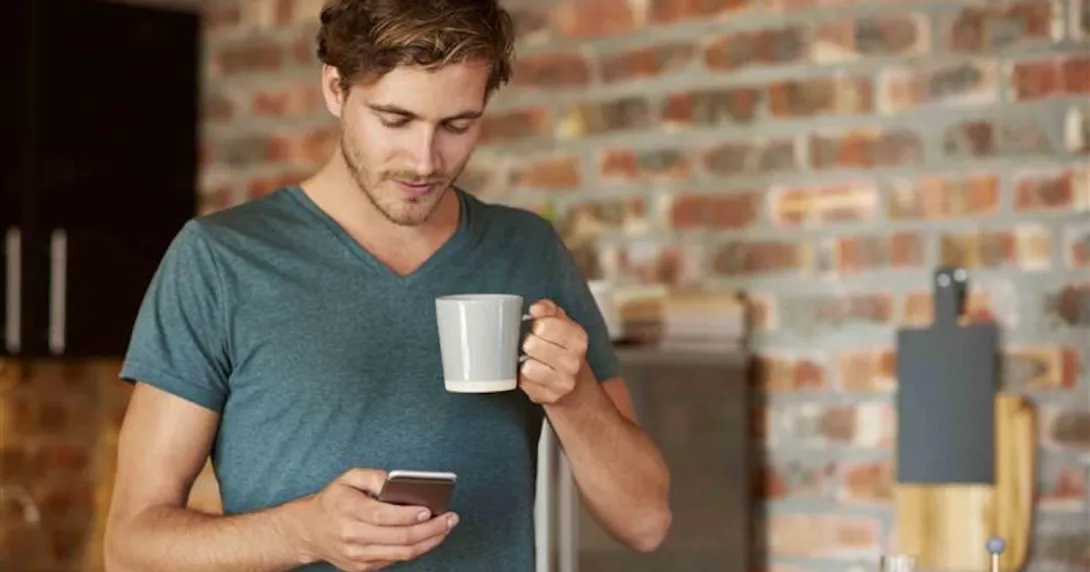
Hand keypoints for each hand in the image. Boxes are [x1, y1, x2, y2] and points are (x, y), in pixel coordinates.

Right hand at [296, 468, 457, 570]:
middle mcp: (351, 536)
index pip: (382, 516)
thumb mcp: (348, 477)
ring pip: (401, 553)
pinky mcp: (362, 567)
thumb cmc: (334, 500)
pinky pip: (395, 560)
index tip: (429, 509)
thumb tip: (396, 482)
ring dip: (429, 542)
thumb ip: (373, 476)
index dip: (407, 515)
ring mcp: (357, 556)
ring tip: (446, 528)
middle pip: (398, 538)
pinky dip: (416, 549)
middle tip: (450, 519)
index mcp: (347, 510)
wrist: (309, 530)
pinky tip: (429, 536)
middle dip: (430, 529)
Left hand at [519, 299, 588, 404]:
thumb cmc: (564, 349)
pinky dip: (525, 378)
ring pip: (527, 366)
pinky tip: (535, 375)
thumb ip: (549, 309)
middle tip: (536, 346)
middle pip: (531, 344)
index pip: (543, 325)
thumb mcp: (563, 324)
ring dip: (526, 362)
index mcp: (578, 339)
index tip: (541, 330)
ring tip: (535, 361)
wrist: (576, 387)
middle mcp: (573, 362)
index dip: (537, 325)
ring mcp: (562, 382)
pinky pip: (523, 382)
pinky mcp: (549, 397)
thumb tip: (536, 308)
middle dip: (529, 343)